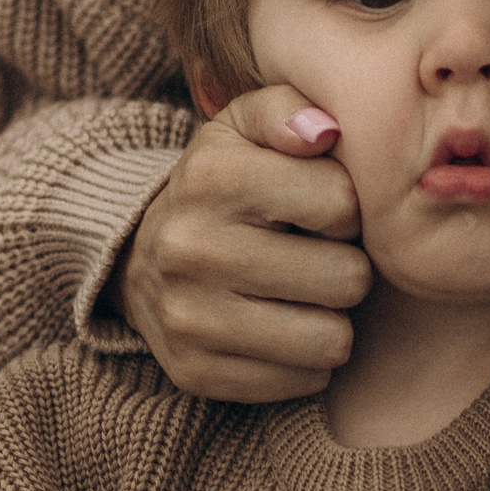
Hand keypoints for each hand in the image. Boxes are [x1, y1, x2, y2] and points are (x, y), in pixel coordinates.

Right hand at [114, 83, 371, 401]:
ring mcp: (188, 318)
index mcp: (211, 177)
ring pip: (331, 339)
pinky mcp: (195, 372)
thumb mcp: (243, 127)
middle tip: (317, 254)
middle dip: (346, 265)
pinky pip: (304, 381)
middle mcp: (190, 248)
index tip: (321, 208)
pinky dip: (307, 358)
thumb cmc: (224, 183)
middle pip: (346, 277)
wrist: (142, 256)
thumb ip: (287, 109)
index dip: (346, 206)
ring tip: (306, 293)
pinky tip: (282, 326)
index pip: (341, 203)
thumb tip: (326, 132)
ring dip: (333, 317)